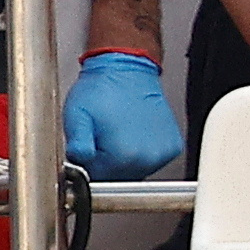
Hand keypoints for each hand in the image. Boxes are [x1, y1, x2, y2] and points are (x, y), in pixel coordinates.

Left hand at [64, 48, 181, 179]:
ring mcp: (162, 153)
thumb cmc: (101, 89)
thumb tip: (77, 165)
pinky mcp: (171, 146)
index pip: (97, 180)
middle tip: (101, 135)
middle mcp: (147, 157)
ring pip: (134, 171)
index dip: (87, 165)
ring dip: (123, 159)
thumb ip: (77, 145)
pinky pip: (150, 161)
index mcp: (123, 155)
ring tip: (117, 132)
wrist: (127, 68)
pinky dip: (140, 152)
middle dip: (104, 162)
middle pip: (117, 178)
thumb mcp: (77, 116)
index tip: (87, 149)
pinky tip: (133, 133)